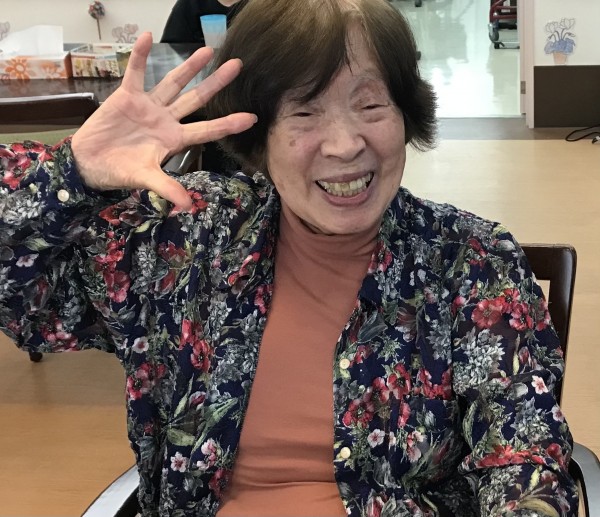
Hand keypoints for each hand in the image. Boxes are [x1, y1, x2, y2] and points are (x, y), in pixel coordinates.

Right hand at [71, 32, 256, 210]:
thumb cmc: (120, 171)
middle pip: (196, 99)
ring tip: (207, 50)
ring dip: (189, 66)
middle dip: (216, 83)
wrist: (91, 163)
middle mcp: (166, 120)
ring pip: (173, 82)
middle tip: (237, 65)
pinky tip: (146, 37)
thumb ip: (167, 188)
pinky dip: (139, 56)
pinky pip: (134, 72)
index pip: (207, 130)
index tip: (252, 117)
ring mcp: (149, 106)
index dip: (228, 124)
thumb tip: (188, 205)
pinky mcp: (127, 96)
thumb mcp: (145, 179)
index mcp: (175, 139)